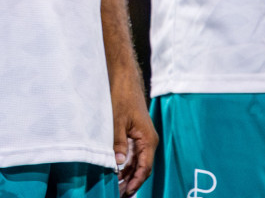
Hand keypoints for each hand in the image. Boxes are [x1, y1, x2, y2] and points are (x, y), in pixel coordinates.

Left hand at [110, 73, 156, 195]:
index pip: (145, 167)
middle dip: (132, 181)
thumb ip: (118, 142)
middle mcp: (148, 140)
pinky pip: (133, 153)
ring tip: (118, 186)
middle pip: (142, 167)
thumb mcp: (116, 120)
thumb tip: (117, 163)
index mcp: (148, 139)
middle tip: (120, 193)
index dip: (136, 181)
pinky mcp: (135, 133)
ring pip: (137, 161)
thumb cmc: (122, 96)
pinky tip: (118, 171)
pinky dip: (126, 163)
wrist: (123, 78)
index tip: (127, 192)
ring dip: (128, 174)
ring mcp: (142, 137)